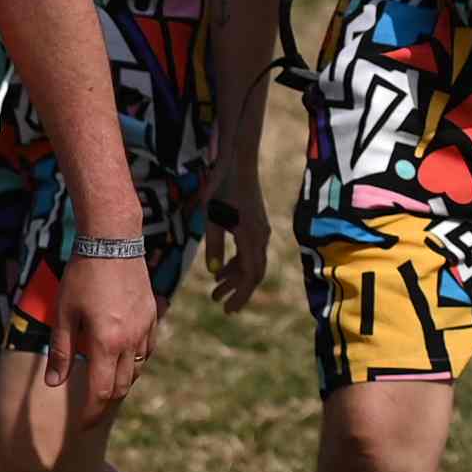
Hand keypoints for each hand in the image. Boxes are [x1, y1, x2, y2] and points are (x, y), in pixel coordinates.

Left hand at [53, 247, 163, 425]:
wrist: (113, 241)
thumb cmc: (82, 275)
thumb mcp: (63, 313)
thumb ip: (59, 351)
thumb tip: (54, 383)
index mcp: (105, 343)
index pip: (100, 392)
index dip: (91, 414)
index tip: (82, 427)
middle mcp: (130, 341)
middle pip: (121, 386)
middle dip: (105, 404)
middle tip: (91, 413)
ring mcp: (145, 328)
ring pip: (137, 369)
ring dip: (121, 382)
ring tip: (104, 385)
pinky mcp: (152, 316)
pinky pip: (146, 350)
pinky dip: (134, 361)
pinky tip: (121, 356)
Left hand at [205, 171, 269, 313]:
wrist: (238, 161)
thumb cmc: (221, 187)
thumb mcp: (211, 217)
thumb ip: (214, 245)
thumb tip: (214, 273)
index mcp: (251, 237)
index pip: (250, 276)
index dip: (240, 295)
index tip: (228, 310)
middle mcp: (261, 237)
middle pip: (253, 273)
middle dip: (238, 291)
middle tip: (221, 305)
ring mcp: (261, 230)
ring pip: (251, 262)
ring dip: (235, 277)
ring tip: (216, 290)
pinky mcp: (256, 223)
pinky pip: (250, 251)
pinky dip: (238, 263)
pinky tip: (222, 269)